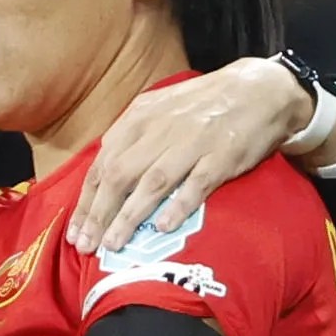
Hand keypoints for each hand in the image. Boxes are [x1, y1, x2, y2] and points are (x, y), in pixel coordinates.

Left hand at [69, 57, 312, 252]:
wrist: (260, 88)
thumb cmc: (204, 105)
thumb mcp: (159, 110)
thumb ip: (130, 139)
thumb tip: (102, 175)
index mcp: (140, 118)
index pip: (103, 164)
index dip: (86, 201)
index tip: (75, 232)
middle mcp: (160, 129)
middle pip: (120, 175)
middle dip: (99, 214)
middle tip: (87, 246)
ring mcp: (192, 142)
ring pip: (152, 182)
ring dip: (129, 215)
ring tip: (114, 244)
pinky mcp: (223, 155)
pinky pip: (197, 183)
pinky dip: (179, 205)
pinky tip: (163, 227)